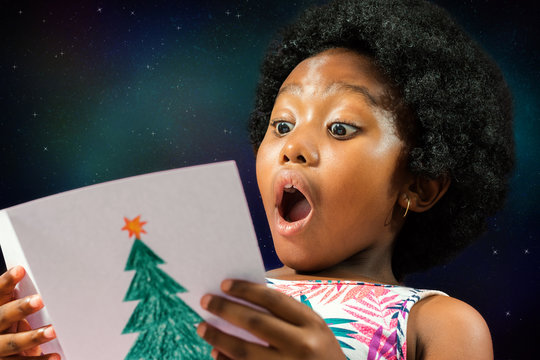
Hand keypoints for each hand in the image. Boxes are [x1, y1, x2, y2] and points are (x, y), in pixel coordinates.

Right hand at [0, 266, 58, 358]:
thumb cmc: (7, 324)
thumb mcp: (7, 310)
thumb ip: (16, 300)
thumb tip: (36, 276)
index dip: (6, 282)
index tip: (19, 270)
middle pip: (2, 317)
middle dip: (20, 309)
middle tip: (39, 300)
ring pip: (12, 343)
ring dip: (33, 337)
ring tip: (52, 331)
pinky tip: (55, 357)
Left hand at [197, 279, 345, 359]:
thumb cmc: (320, 354)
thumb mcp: (314, 330)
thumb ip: (285, 316)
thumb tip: (240, 304)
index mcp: (312, 324)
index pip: (273, 300)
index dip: (246, 290)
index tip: (224, 284)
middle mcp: (302, 346)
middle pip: (256, 323)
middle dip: (226, 309)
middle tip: (206, 301)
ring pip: (244, 352)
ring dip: (218, 337)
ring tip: (202, 327)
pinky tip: (216, 352)